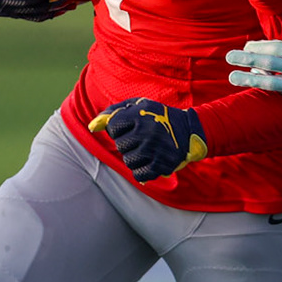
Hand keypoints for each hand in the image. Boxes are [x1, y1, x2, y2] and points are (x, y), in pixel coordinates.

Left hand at [88, 98, 207, 181]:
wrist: (190, 130)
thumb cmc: (157, 116)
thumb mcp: (137, 106)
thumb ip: (112, 113)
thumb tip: (92, 126)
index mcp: (139, 114)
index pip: (113, 128)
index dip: (119, 129)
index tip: (131, 127)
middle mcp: (146, 132)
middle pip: (120, 146)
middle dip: (128, 143)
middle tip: (142, 138)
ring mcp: (154, 150)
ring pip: (128, 161)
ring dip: (135, 157)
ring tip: (148, 149)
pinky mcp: (161, 165)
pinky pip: (138, 175)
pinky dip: (142, 171)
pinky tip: (151, 161)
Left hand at [224, 5, 281, 110]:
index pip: (278, 48)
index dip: (259, 47)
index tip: (246, 46)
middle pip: (269, 63)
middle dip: (247, 59)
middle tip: (229, 57)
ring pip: (271, 82)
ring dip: (249, 79)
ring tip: (232, 77)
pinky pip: (280, 91)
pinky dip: (266, 85)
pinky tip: (253, 80)